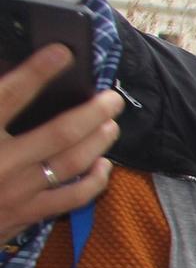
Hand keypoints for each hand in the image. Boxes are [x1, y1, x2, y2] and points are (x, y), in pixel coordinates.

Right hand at [0, 45, 121, 244]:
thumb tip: (6, 69)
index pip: (9, 95)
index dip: (37, 71)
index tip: (61, 52)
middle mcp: (0, 162)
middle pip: (60, 133)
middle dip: (92, 112)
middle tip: (112, 98)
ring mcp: (16, 191)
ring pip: (72, 163)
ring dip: (98, 142)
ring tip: (111, 124)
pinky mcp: (25, 214)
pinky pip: (71, 198)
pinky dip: (94, 181)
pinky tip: (103, 166)